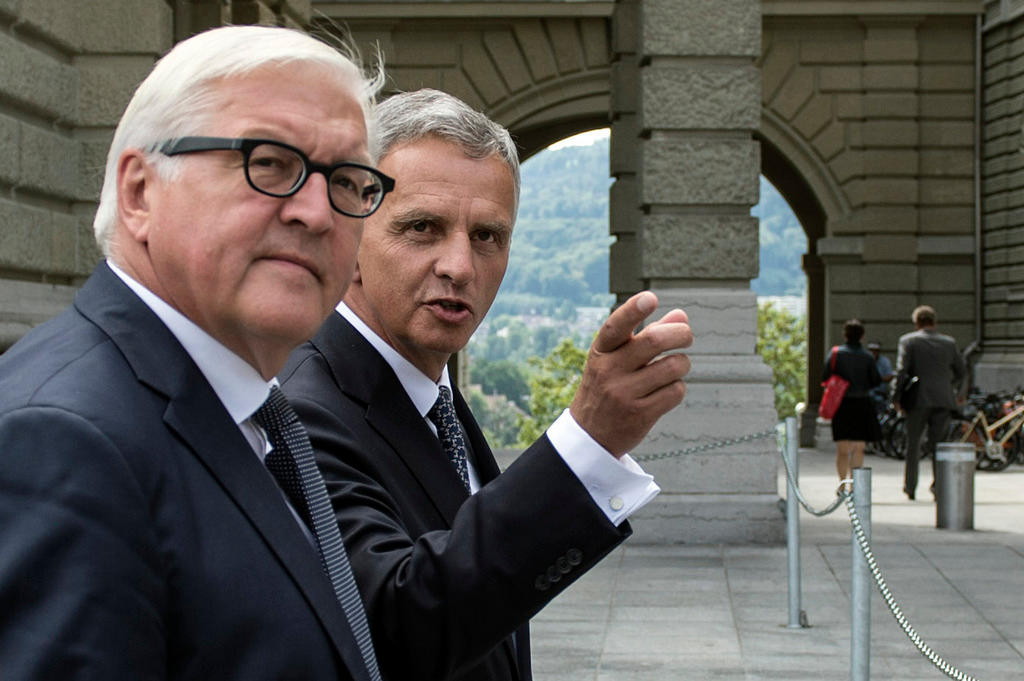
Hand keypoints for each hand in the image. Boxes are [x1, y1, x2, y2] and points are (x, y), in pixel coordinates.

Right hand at [569, 291, 692, 456]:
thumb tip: (681, 316)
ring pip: (672, 366)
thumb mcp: (616, 359)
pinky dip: (677, 387)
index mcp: (601, 352)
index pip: (615, 327)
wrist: (590, 434)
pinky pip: (675, 391)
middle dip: (681, 334)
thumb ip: (647, 334)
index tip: (650, 298)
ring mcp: (624, 394)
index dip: (633, 310)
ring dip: (682, 363)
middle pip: (654, 341)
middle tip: (686, 337)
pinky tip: (666, 390)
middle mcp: (609, 371)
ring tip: (676, 367)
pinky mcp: (640, 414)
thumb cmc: (608, 386)